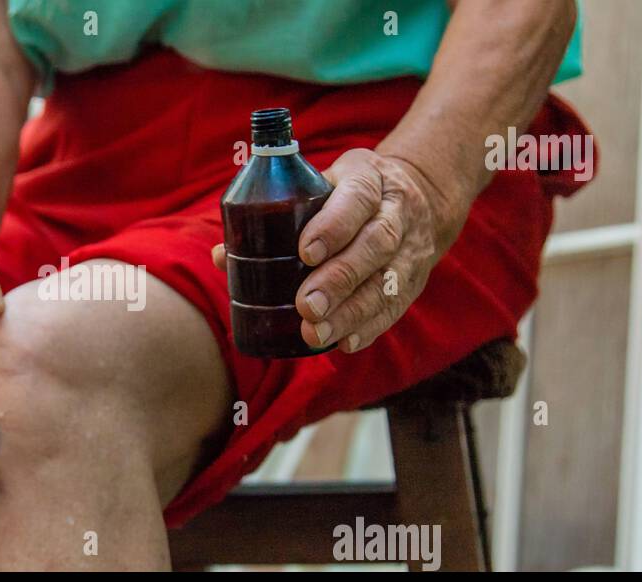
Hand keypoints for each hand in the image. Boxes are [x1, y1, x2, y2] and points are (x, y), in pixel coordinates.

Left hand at [212, 148, 461, 352]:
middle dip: (340, 278)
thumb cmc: (347, 194)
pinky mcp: (414, 280)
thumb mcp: (320, 185)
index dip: (334, 226)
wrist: (419, 196)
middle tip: (307, 305)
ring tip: (316, 332)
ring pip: (388, 281)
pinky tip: (346, 343)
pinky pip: (397, 305)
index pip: (357, 198)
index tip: (305, 252)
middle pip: (375, 245)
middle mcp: (396, 212)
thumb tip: (223, 255)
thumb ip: (274, 216)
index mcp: (369, 179)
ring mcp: (410, 248)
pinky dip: (371, 327)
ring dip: (352, 312)